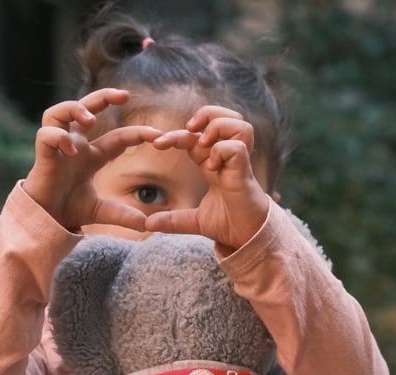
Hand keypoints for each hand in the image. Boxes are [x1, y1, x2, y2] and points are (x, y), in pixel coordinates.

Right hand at [22, 89, 161, 231]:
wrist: (46, 220)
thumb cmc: (69, 210)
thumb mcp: (101, 211)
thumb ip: (123, 215)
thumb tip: (147, 224)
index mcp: (91, 155)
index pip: (118, 138)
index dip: (137, 134)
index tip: (157, 135)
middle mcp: (75, 145)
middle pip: (86, 107)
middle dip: (104, 97)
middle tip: (124, 95)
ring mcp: (58, 148)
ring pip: (59, 112)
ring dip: (76, 109)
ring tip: (90, 119)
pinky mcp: (42, 155)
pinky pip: (46, 134)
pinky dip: (58, 137)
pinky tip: (71, 150)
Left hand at [144, 106, 270, 251]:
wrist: (247, 239)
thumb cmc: (228, 225)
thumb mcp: (194, 222)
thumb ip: (172, 220)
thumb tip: (148, 224)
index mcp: (215, 164)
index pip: (197, 137)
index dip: (178, 136)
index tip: (157, 144)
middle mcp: (228, 159)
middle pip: (225, 117)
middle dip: (206, 114)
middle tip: (189, 128)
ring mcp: (239, 164)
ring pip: (239, 124)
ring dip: (218, 126)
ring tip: (204, 142)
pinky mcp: (245, 173)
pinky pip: (237, 148)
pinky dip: (222, 150)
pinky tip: (212, 167)